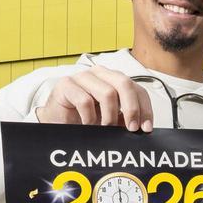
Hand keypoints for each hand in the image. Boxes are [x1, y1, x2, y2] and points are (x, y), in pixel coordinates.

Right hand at [35, 66, 154, 130]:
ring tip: (105, 128)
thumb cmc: (83, 118)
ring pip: (107, 93)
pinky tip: (86, 124)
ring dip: (109, 116)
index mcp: (114, 79)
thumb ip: (125, 119)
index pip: (137, 89)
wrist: (56, 122)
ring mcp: (82, 77)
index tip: (146, 128)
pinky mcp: (66, 84)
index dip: (145, 108)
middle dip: (132, 108)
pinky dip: (89, 118)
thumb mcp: (110, 119)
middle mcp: (100, 74)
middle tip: (131, 128)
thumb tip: (143, 127)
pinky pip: (84, 100)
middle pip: (125, 84)